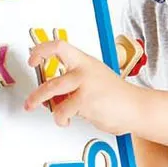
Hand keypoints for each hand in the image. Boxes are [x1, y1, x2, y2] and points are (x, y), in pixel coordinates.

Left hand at [24, 40, 138, 133]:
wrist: (137, 107)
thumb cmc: (116, 95)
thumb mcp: (94, 78)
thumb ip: (74, 80)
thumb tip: (52, 92)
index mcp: (84, 61)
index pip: (58, 46)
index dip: (41, 51)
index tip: (32, 59)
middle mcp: (83, 71)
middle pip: (50, 80)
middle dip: (36, 96)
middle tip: (30, 102)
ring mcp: (84, 86)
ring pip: (54, 99)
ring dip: (50, 110)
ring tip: (57, 117)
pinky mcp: (85, 102)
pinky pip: (63, 112)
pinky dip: (63, 119)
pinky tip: (70, 120)